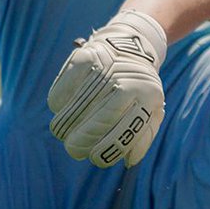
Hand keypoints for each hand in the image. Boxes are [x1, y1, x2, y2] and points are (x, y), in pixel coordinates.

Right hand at [47, 9, 166, 167]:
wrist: (132, 47)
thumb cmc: (139, 89)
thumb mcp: (150, 110)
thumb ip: (142, 136)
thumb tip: (128, 161)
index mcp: (149, 97)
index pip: (127, 130)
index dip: (108, 149)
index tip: (96, 159)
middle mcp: (129, 81)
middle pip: (100, 120)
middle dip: (83, 141)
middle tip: (74, 150)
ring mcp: (106, 69)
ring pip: (79, 106)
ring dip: (66, 125)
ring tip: (62, 133)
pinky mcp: (84, 57)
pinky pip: (65, 87)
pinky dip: (58, 102)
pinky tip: (59, 108)